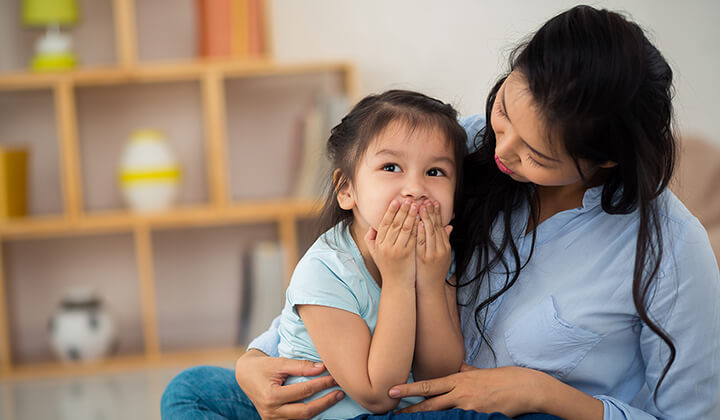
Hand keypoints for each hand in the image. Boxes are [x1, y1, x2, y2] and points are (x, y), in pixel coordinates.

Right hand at [235, 349, 344, 418]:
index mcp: (271, 396)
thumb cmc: (263, 367)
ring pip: (302, 419)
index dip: (321, 384)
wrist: (245, 376)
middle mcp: (271, 412)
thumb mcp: (280, 363)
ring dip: (320, 410)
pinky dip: (309, 415)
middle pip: (305, 411)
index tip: (335, 377)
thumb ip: (301, 366)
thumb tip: (323, 367)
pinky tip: (321, 406)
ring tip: (334, 398)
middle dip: (325, 402)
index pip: (303, 391)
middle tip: (340, 392)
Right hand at [364, 199, 418, 284]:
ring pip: (405, 228)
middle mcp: (387, 246)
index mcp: (379, 244)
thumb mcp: (375, 254)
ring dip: (411, 215)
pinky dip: (417, 227)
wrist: (397, 285)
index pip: (384, 223)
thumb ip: (371, 240)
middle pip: (395, 223)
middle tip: (408, 200)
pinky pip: (413, 237)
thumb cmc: (388, 268)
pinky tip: (421, 219)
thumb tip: (372, 227)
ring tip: (416, 206)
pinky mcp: (408, 253)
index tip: (396, 201)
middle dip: (402, 210)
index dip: (390, 212)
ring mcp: (398, 250)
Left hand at [387, 364, 546, 416]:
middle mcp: (460, 393)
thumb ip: (465, 372)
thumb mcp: (478, 372)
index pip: (428, 385)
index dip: (409, 389)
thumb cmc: (502, 378)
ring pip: (441, 415)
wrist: (524, 387)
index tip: (393, 390)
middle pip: (429, 403)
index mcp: (458, 379)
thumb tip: (457, 368)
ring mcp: (469, 407)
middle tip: (392, 413)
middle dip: (409, 410)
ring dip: (427, 419)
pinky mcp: (479, 417)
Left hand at [416, 200, 452, 290]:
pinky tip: (418, 222)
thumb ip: (444, 240)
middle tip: (427, 200)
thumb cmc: (433, 271)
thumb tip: (449, 226)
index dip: (437, 214)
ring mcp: (433, 254)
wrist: (430, 288)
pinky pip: (422, 242)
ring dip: (426, 219)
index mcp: (445, 247)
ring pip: (430, 232)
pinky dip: (421, 231)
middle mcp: (441, 249)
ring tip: (421, 206)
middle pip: (436, 227)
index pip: (441, 226)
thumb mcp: (443, 255)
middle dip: (431, 212)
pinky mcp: (425, 258)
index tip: (433, 202)